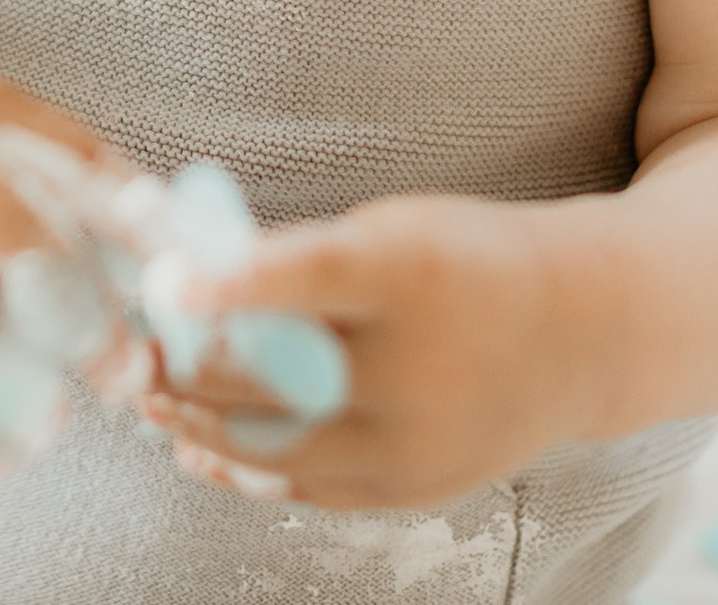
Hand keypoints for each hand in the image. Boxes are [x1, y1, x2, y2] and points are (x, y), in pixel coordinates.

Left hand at [139, 194, 613, 508]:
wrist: (582, 335)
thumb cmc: (468, 262)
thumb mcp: (394, 229)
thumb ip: (298, 256)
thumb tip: (188, 274)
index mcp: (412, 274)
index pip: (314, 276)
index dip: (235, 282)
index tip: (168, 282)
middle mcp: (417, 368)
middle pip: (269, 375)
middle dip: (184, 360)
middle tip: (134, 339)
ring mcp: (415, 441)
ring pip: (273, 444)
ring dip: (195, 422)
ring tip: (148, 398)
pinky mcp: (411, 489)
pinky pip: (304, 487)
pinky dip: (241, 466)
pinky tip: (195, 447)